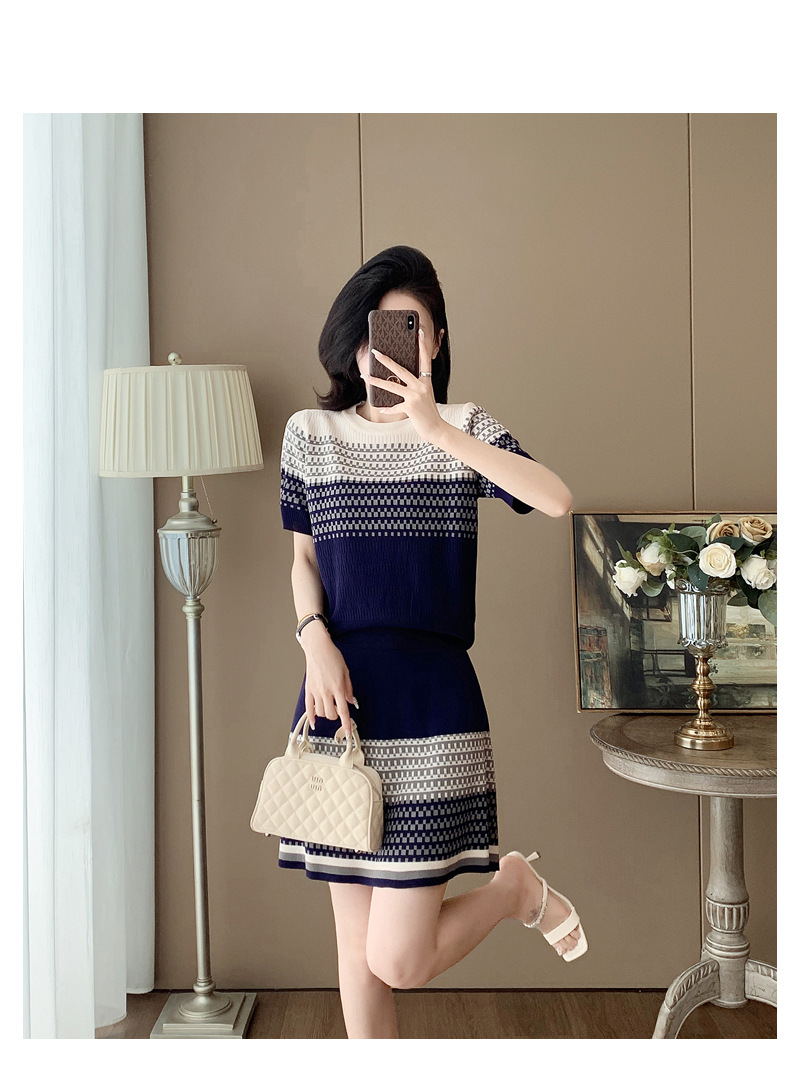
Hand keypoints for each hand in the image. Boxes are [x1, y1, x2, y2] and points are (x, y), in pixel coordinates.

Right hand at [302, 631, 357, 737]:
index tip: (348, 733)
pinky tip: (314, 722)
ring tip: (329, 707)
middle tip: (338, 709)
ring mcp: (315, 691)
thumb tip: (350, 701)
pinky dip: (311, 717)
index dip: (346, 724)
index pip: (343, 711)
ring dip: (326, 714)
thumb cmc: (332, 657)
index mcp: (337, 687)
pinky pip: (308, 707)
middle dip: (336, 716)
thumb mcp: (346, 672)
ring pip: (320, 712)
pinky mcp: (308, 689)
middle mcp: (326, 691)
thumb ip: (348, 688)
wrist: (318, 648)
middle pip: (331, 714)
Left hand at [365, 328, 444, 442]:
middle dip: (386, 360)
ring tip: (366, 376)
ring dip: (377, 381)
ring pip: (392, 386)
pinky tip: (382, 408)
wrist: (437, 429)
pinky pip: (395, 407)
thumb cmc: (428, 412)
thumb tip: (395, 380)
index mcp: (426, 382)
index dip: (422, 345)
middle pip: (401, 370)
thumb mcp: (424, 396)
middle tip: (376, 352)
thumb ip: (413, 387)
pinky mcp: (411, 407)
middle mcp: (422, 386)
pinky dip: (388, 409)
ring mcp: (416, 396)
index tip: (420, 332)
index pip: (424, 360)